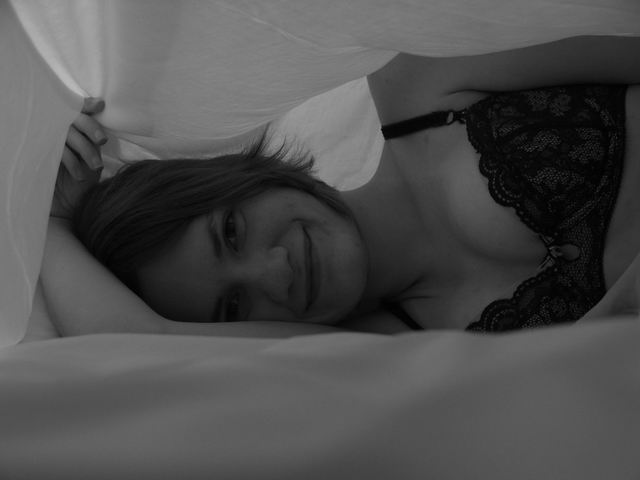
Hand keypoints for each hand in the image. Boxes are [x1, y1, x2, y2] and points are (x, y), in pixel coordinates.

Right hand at [51, 97, 107, 218]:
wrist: (68, 204)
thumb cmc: (84, 179)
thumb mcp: (93, 161)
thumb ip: (95, 144)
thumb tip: (102, 132)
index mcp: (76, 129)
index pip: (80, 111)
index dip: (88, 105)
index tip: (99, 105)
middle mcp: (62, 130)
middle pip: (74, 119)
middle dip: (90, 127)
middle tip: (102, 140)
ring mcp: (51, 140)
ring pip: (68, 135)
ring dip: (85, 150)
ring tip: (96, 166)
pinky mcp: (44, 153)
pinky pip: (57, 151)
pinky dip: (71, 162)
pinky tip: (80, 175)